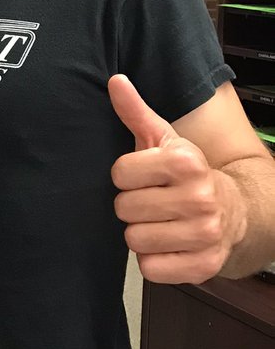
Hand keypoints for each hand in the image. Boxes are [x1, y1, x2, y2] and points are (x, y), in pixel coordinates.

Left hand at [108, 74, 245, 283]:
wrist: (235, 212)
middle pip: (124, 208)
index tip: (146, 176)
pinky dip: (153, 260)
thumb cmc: (186, 174)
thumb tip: (114, 80)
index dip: (127, 176)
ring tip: (161, 222)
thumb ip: (135, 112)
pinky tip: (168, 245)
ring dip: (142, 233)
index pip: (119, 173)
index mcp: (185, 161)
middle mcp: (199, 197)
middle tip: (154, 201)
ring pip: (134, 240)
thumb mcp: (163, 139)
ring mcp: (204, 234)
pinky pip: (150, 268)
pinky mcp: (202, 266)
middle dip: (133, 205)